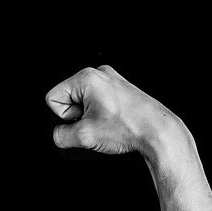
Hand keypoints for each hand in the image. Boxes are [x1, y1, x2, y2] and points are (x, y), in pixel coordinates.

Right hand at [45, 65, 180, 154]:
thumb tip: (59, 134)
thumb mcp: (84, 137)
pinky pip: (97, 102)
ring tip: (108, 123)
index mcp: (87, 77)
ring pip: (82, 102)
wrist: (159, 132)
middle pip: (68, 98)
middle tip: (97, 123)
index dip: (64, 116)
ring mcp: (111, 80)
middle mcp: (99, 73)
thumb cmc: (128, 128)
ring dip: (89, 116)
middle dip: (78, 116)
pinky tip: (114, 122)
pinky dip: (101, 114)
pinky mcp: (120, 89)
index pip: (53, 98)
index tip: (84, 121)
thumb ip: (60, 136)